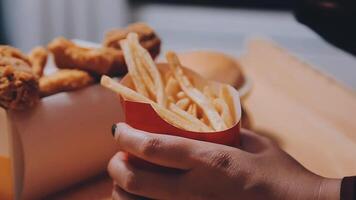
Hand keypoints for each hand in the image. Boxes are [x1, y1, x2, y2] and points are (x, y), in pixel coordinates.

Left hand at [108, 123, 340, 199]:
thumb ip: (225, 132)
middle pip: (134, 178)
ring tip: (127, 175)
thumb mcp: (255, 145)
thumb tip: (204, 124)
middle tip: (119, 153)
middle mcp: (194, 190)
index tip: (118, 128)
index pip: (154, 147)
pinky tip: (142, 195)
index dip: (128, 136)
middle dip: (116, 164)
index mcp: (211, 162)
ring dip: (122, 188)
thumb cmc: (281, 176)